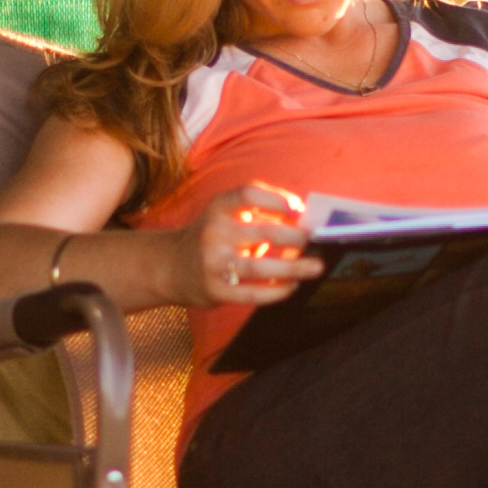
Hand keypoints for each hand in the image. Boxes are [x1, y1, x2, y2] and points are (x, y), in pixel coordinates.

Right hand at [180, 185, 318, 305]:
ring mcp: (214, 263)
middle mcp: (214, 233)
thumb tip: (304, 221)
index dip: (277, 200)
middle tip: (313, 241)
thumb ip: (258, 215)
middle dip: (295, 237)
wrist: (171, 267)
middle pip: (263, 232)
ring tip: (315, 266)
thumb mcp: (225, 216)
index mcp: (218, 208)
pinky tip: (292, 286)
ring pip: (260, 267)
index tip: (298, 210)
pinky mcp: (216, 290)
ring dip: (293, 267)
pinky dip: (277, 291)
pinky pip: (253, 293)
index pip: (249, 194)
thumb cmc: (213, 238)